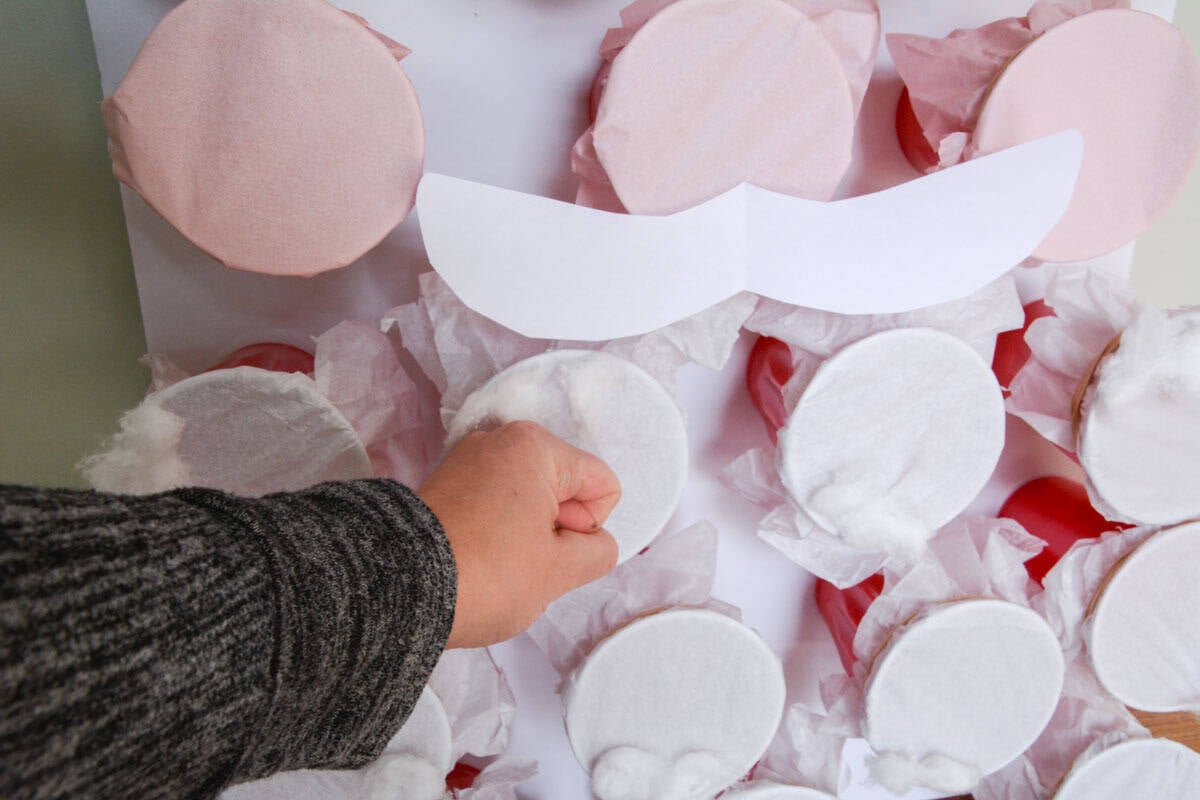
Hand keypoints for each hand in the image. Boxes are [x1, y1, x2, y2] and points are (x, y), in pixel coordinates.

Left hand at [419, 421, 620, 648]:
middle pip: (563, 490)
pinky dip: (494, 532)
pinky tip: (476, 558)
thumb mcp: (560, 571)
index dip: (588, 530)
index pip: (602, 488)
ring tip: (495, 564)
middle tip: (524, 563)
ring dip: (525, 535)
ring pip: (528, 502)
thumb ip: (598, 551)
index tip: (551, 551)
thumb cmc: (487, 575)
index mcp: (535, 446)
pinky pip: (493, 506)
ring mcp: (466, 460)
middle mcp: (499, 440)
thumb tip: (591, 541)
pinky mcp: (442, 485)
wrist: (398, 591)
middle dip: (555, 531)